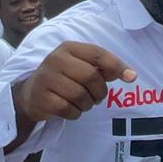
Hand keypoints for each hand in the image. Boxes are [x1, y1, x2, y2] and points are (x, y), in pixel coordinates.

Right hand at [15, 42, 136, 122]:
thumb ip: (103, 68)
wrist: (31, 93)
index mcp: (68, 48)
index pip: (97, 54)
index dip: (117, 65)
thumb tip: (130, 75)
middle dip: (99, 91)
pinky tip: (70, 109)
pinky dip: (75, 113)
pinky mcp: (41, 97)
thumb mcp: (81, 67)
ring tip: (82, 103)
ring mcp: (46, 78)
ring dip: (87, 104)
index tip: (131, 78)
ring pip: (80, 95)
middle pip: (90, 76)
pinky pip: (68, 109)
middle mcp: (55, 59)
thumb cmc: (64, 78)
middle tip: (97, 97)